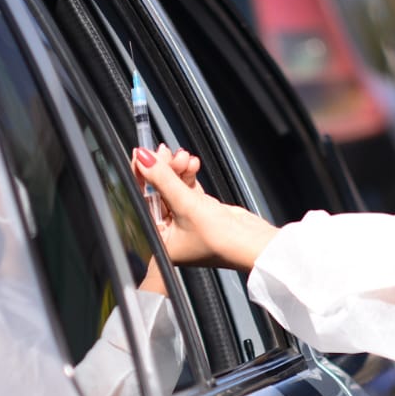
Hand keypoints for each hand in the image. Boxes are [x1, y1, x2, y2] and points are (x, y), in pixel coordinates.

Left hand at [133, 145, 278, 272]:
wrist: (253, 244)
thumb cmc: (220, 240)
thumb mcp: (185, 204)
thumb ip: (163, 178)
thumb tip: (144, 159)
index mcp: (160, 239)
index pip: (143, 201)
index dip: (141, 176)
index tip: (141, 155)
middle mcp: (170, 232)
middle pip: (158, 192)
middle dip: (163, 169)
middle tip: (164, 152)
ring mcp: (186, 221)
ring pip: (174, 187)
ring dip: (178, 169)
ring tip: (184, 157)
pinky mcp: (202, 211)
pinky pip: (189, 188)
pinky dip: (189, 175)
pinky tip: (193, 164)